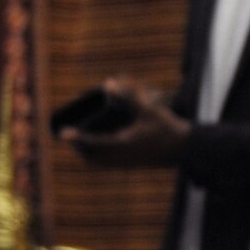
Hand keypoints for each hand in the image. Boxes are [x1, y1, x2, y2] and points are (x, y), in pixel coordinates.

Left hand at [62, 77, 189, 167]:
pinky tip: (93, 146)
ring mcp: (125, 164)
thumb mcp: (148, 109)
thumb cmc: (167, 127)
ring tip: (77, 139)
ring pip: (97, 163)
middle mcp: (122, 157)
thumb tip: (108, 83)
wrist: (185, 149)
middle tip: (67, 133)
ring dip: (85, 152)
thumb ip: (127, 97)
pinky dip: (95, 156)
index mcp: (124, 145)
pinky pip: (105, 165)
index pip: (94, 143)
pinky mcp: (129, 165)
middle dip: (78, 146)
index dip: (77, 137)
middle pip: (90, 157)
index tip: (63, 133)